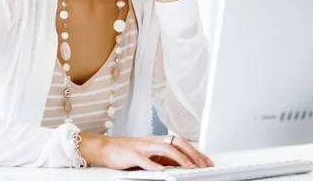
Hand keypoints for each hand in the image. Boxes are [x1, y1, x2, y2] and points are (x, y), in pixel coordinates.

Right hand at [79, 133, 213, 170]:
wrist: (106, 148)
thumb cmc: (127, 152)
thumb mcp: (149, 155)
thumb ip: (164, 158)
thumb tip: (181, 164)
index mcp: (158, 142)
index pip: (181, 144)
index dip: (195, 152)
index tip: (206, 162)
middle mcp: (153, 142)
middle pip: (177, 143)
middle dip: (192, 154)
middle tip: (203, 165)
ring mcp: (142, 147)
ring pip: (164, 148)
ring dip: (179, 158)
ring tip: (189, 167)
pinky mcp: (131, 154)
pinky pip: (144, 159)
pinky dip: (153, 165)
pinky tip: (161, 170)